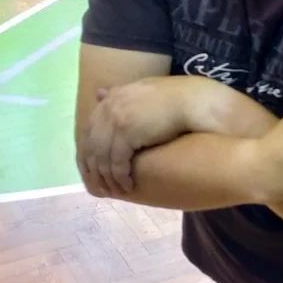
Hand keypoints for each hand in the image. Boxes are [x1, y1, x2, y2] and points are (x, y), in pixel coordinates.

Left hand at [79, 78, 190, 194]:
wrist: (194, 100)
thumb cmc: (174, 97)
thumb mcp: (140, 91)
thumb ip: (119, 94)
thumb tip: (98, 92)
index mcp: (111, 99)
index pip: (88, 131)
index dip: (88, 154)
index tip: (93, 171)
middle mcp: (109, 108)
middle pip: (90, 146)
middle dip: (92, 170)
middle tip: (99, 188)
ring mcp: (116, 120)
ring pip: (101, 157)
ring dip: (106, 178)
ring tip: (115, 191)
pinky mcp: (126, 133)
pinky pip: (116, 162)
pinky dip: (120, 177)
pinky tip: (127, 186)